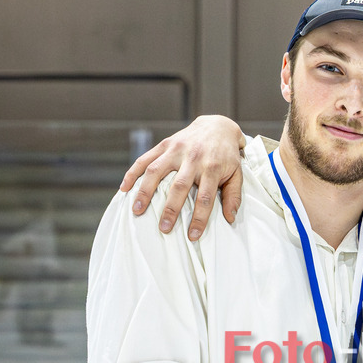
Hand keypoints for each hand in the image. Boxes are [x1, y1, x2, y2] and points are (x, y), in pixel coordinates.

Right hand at [120, 115, 245, 240]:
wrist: (218, 126)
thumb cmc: (227, 156)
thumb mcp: (237, 174)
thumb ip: (234, 195)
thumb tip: (230, 218)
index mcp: (212, 168)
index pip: (205, 198)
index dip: (199, 218)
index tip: (192, 235)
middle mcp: (193, 158)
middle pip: (179, 186)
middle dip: (170, 209)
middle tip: (163, 229)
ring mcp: (177, 150)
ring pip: (157, 171)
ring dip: (145, 191)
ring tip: (137, 211)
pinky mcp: (165, 144)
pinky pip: (145, 158)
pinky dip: (133, 172)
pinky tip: (124, 188)